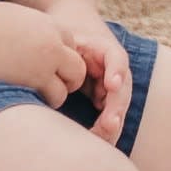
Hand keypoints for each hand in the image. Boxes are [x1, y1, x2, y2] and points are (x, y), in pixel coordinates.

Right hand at [0, 2, 90, 109]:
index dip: (61, 57)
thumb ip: (29, 30)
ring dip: (57, 94)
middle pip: (78, 67)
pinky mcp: (33, 82)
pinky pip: (53, 98)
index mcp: (48, 25)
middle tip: (50, 87)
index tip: (48, 68)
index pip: (71, 44)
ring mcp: (45, 64)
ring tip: (39, 99)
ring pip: (69, 87)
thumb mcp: (14, 18)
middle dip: (68, 79)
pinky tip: (29, 103)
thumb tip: (25, 38)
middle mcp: (53, 44)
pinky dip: (45, 103)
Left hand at [47, 0, 132, 141]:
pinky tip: (95, 142)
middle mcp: (114, 69)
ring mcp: (111, 86)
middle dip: (116, 108)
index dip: (116, 71)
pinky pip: (107, 116)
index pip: (117, 58)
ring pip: (116, 107)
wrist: (73, 28)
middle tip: (109, 125)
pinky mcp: (103, 99)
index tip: (112, 84)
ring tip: (102, 138)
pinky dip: (104, 129)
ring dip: (111, 124)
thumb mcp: (64, 36)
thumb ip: (62, 51)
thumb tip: (49, 75)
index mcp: (106, 49)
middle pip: (121, 89)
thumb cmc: (66, 34)